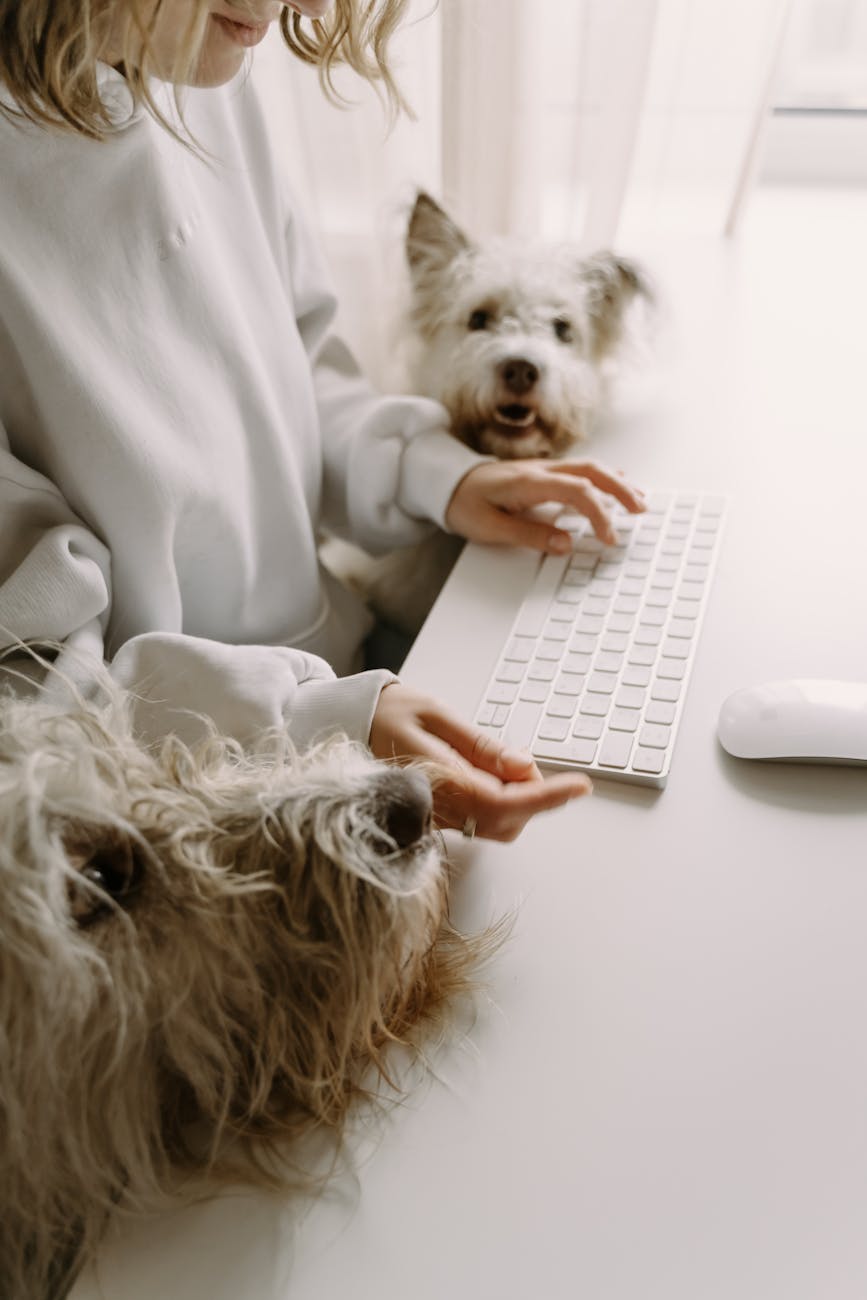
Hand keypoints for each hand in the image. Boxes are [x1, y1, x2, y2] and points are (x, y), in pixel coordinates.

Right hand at [369, 683, 590, 840]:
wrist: (350, 722)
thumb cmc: (391, 712)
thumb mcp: (438, 715)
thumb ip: (481, 746)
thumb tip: (523, 768)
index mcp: (436, 778)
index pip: (503, 801)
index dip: (546, 797)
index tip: (579, 785)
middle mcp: (437, 807)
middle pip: (505, 821)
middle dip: (531, 796)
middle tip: (524, 759)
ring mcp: (437, 817)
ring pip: (496, 825)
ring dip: (516, 800)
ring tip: (504, 763)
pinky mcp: (438, 817)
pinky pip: (480, 821)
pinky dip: (500, 802)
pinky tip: (491, 774)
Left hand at [445, 458, 644, 553]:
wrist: (446, 482)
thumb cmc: (464, 503)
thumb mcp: (490, 527)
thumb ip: (529, 535)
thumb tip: (565, 544)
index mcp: (529, 482)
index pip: (578, 491)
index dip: (599, 514)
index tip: (609, 537)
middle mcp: (541, 469)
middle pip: (592, 471)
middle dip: (621, 489)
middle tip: (641, 510)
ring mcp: (543, 468)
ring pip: (589, 467)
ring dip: (617, 481)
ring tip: (638, 499)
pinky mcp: (542, 472)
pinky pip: (579, 470)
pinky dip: (603, 477)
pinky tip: (616, 483)